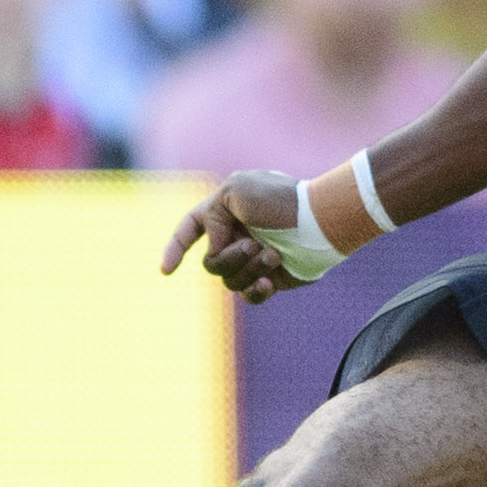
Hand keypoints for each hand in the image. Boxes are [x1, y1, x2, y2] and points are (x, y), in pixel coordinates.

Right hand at [162, 170, 315, 304]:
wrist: (320, 221)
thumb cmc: (280, 201)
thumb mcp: (235, 191)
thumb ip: (211, 216)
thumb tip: (215, 248)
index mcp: (225, 213)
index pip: (190, 230)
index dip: (174, 249)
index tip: (166, 271)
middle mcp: (237, 237)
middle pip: (211, 262)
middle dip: (229, 256)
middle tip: (254, 243)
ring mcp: (253, 259)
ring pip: (229, 280)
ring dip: (249, 267)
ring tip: (274, 254)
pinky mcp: (271, 278)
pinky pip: (249, 295)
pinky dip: (255, 290)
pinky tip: (269, 282)